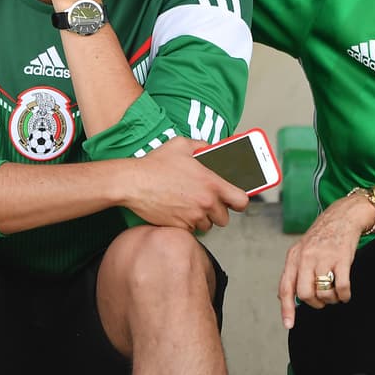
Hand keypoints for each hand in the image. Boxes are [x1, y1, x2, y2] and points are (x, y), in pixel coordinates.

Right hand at [120, 137, 248, 231]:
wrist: (133, 182)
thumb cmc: (155, 164)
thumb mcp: (181, 145)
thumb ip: (202, 145)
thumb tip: (210, 148)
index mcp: (211, 183)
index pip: (241, 201)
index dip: (239, 201)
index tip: (234, 200)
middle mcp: (206, 203)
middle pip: (224, 218)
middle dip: (216, 211)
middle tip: (205, 201)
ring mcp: (193, 217)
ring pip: (207, 226)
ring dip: (201, 218)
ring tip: (189, 205)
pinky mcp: (180, 227)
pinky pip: (191, 230)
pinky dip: (186, 223)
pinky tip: (177, 210)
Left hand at [277, 192, 374, 328]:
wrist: (343, 216)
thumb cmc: (322, 237)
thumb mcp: (302, 250)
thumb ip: (294, 272)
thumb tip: (284, 297)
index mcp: (294, 257)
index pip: (286, 287)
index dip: (286, 308)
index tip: (288, 324)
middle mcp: (306, 257)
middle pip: (304, 294)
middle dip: (315, 303)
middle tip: (323, 300)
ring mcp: (323, 258)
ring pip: (323, 293)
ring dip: (331, 299)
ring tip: (335, 292)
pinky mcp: (342, 258)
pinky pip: (341, 287)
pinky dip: (344, 295)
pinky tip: (345, 292)